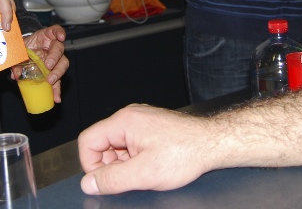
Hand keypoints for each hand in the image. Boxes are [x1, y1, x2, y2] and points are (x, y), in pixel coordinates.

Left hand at [14, 25, 68, 101]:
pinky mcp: (54, 72)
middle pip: (59, 49)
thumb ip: (17, 59)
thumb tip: (15, 74)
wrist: (25, 52)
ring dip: (58, 73)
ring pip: (62, 64)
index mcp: (46, 36)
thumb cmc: (25, 46)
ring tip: (51, 81)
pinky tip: (56, 97)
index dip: (59, 32)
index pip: (55, 30)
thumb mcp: (19, 49)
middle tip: (48, 65)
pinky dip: (57, 89)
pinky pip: (58, 80)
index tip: (60, 37)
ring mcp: (56, 59)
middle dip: (55, 57)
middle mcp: (53, 47)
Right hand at [78, 104, 215, 194]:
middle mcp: (130, 117)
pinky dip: (135, 159)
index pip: (88, 141)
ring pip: (116, 146)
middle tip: (130, 178)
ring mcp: (141, 122)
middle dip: (110, 166)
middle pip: (101, 144)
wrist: (213, 143)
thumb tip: (89, 184)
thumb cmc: (186, 152)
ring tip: (145, 172)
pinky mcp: (150, 129)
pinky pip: (131, 145)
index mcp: (124, 122)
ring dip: (124, 164)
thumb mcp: (145, 173)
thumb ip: (113, 179)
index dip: (91, 165)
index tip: (104, 181)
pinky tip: (152, 166)